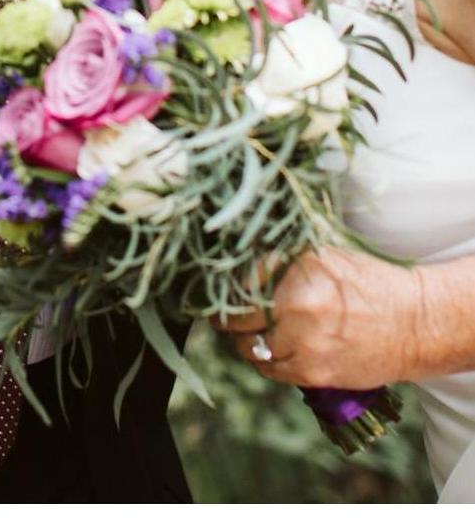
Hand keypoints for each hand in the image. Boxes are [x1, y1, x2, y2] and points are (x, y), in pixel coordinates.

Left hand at [216, 247, 421, 388]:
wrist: (415, 323)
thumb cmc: (367, 283)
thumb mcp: (322, 253)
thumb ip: (279, 256)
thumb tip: (234, 255)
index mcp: (293, 267)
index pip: (235, 278)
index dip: (218, 286)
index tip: (210, 289)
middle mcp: (293, 302)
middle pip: (234, 314)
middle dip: (224, 316)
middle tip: (220, 314)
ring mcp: (303, 339)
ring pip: (248, 346)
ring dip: (244, 341)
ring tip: (250, 334)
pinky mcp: (314, 371)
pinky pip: (270, 370)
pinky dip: (265, 362)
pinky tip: (271, 351)